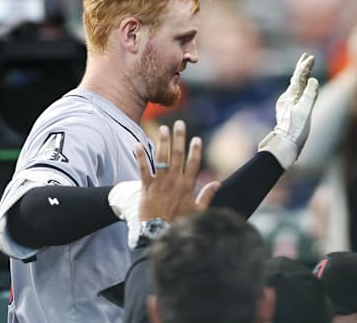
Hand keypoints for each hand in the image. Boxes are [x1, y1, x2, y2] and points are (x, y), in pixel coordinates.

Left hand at [134, 121, 219, 238]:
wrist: (160, 233)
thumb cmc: (179, 224)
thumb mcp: (198, 211)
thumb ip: (207, 195)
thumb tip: (218, 183)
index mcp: (187, 186)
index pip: (193, 163)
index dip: (195, 150)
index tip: (196, 138)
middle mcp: (174, 181)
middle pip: (177, 155)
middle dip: (178, 138)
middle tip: (178, 123)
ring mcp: (160, 183)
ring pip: (161, 158)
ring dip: (162, 142)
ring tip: (162, 128)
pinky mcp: (146, 187)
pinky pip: (143, 169)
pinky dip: (140, 156)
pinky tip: (138, 144)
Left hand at [258, 53, 318, 168]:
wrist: (286, 144)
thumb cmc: (296, 129)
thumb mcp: (304, 111)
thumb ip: (310, 95)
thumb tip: (313, 79)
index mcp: (291, 96)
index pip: (299, 77)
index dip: (305, 67)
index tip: (311, 57)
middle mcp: (288, 98)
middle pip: (296, 79)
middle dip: (302, 68)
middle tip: (307, 57)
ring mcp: (288, 104)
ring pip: (296, 86)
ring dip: (301, 76)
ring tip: (305, 69)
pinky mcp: (290, 111)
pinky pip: (296, 94)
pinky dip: (300, 87)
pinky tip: (301, 89)